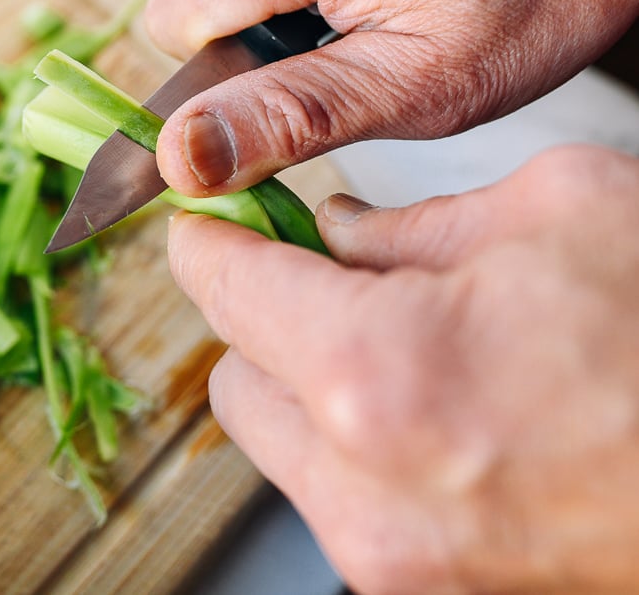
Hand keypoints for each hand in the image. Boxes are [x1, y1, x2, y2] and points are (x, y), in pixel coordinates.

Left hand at [169, 145, 638, 592]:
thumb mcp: (557, 211)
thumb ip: (408, 224)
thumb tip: (334, 232)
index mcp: (381, 374)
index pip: (225, 291)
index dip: (212, 239)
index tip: (214, 218)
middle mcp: (368, 486)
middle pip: (234, 382)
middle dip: (260, 317)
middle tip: (316, 270)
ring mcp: (396, 555)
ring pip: (282, 446)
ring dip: (306, 383)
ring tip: (397, 335)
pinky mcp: (428, 587)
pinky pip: (342, 496)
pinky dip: (356, 441)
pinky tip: (432, 397)